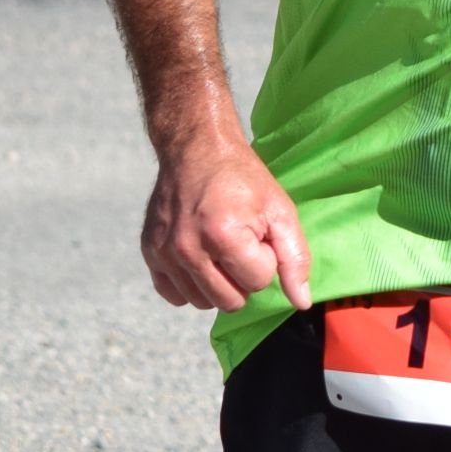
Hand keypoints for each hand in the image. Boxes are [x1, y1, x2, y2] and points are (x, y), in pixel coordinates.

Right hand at [138, 134, 313, 312]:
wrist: (196, 149)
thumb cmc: (242, 179)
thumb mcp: (280, 211)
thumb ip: (295, 258)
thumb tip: (301, 302)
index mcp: (223, 235)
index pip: (258, 282)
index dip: (264, 259)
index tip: (257, 234)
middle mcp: (188, 248)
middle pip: (230, 302)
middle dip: (242, 276)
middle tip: (240, 244)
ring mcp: (164, 252)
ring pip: (203, 302)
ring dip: (218, 282)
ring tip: (219, 248)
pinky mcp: (149, 252)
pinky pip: (175, 296)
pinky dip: (190, 285)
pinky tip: (200, 259)